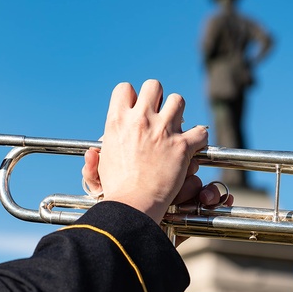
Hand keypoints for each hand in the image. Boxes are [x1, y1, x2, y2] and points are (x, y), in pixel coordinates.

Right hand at [82, 80, 208, 223]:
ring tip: (175, 127)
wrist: (132, 205)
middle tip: (158, 115)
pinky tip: (193, 146)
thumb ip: (98, 155)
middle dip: (157, 98)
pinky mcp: (182, 145)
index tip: (135, 109)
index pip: (125, 88)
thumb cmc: (116, 189)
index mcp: (117, 120)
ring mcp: (163, 130)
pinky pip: (199, 130)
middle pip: (153, 86)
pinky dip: (198, 138)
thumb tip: (93, 153)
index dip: (132, 97)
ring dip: (178, 112)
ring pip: (178, 100)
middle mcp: (140, 119)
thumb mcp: (101, 166)